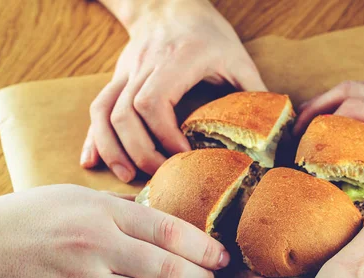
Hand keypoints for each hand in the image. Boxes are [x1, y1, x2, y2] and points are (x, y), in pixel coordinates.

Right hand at [81, 0, 265, 181]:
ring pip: (104, 112)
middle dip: (140, 150)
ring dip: (113, 148)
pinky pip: (97, 108)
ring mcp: (127, 72)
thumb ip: (253, 92)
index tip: (182, 155)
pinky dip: (93, 137)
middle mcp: (146, 65)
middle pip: (126, 113)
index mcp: (178, 59)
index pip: (154, 101)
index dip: (164, 135)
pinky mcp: (117, 78)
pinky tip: (91, 160)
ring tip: (127, 175)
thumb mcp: (237, 56)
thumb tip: (272, 133)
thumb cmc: (207, 32)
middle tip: (159, 175)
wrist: (169, 3)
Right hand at [295, 81, 363, 232]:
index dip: (322, 125)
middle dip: (316, 109)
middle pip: (348, 91)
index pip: (354, 109)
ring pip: (358, 88)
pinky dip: (348, 104)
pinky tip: (345, 129)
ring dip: (330, 102)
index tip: (301, 146)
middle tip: (294, 136)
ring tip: (309, 129)